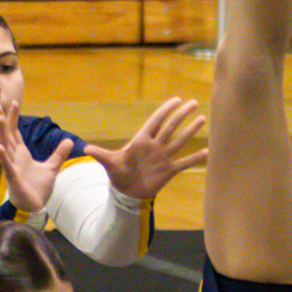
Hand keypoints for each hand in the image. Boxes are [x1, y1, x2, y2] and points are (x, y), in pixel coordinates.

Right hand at [0, 102, 71, 213]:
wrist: (35, 205)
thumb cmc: (38, 187)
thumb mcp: (52, 167)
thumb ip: (59, 154)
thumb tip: (70, 140)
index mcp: (22, 153)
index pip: (15, 132)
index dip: (13, 118)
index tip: (13, 103)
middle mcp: (15, 157)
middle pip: (7, 135)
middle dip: (2, 121)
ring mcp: (13, 167)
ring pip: (5, 147)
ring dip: (1, 133)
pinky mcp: (13, 178)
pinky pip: (7, 166)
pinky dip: (2, 157)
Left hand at [83, 97, 208, 202]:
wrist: (127, 192)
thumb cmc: (119, 174)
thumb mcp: (109, 163)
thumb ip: (100, 154)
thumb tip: (85, 148)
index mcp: (141, 141)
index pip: (155, 122)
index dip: (165, 111)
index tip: (176, 99)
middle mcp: (155, 146)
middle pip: (170, 127)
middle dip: (182, 115)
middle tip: (194, 102)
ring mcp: (163, 158)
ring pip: (179, 141)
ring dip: (191, 131)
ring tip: (202, 119)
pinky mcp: (169, 171)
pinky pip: (184, 163)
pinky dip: (195, 158)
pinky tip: (207, 152)